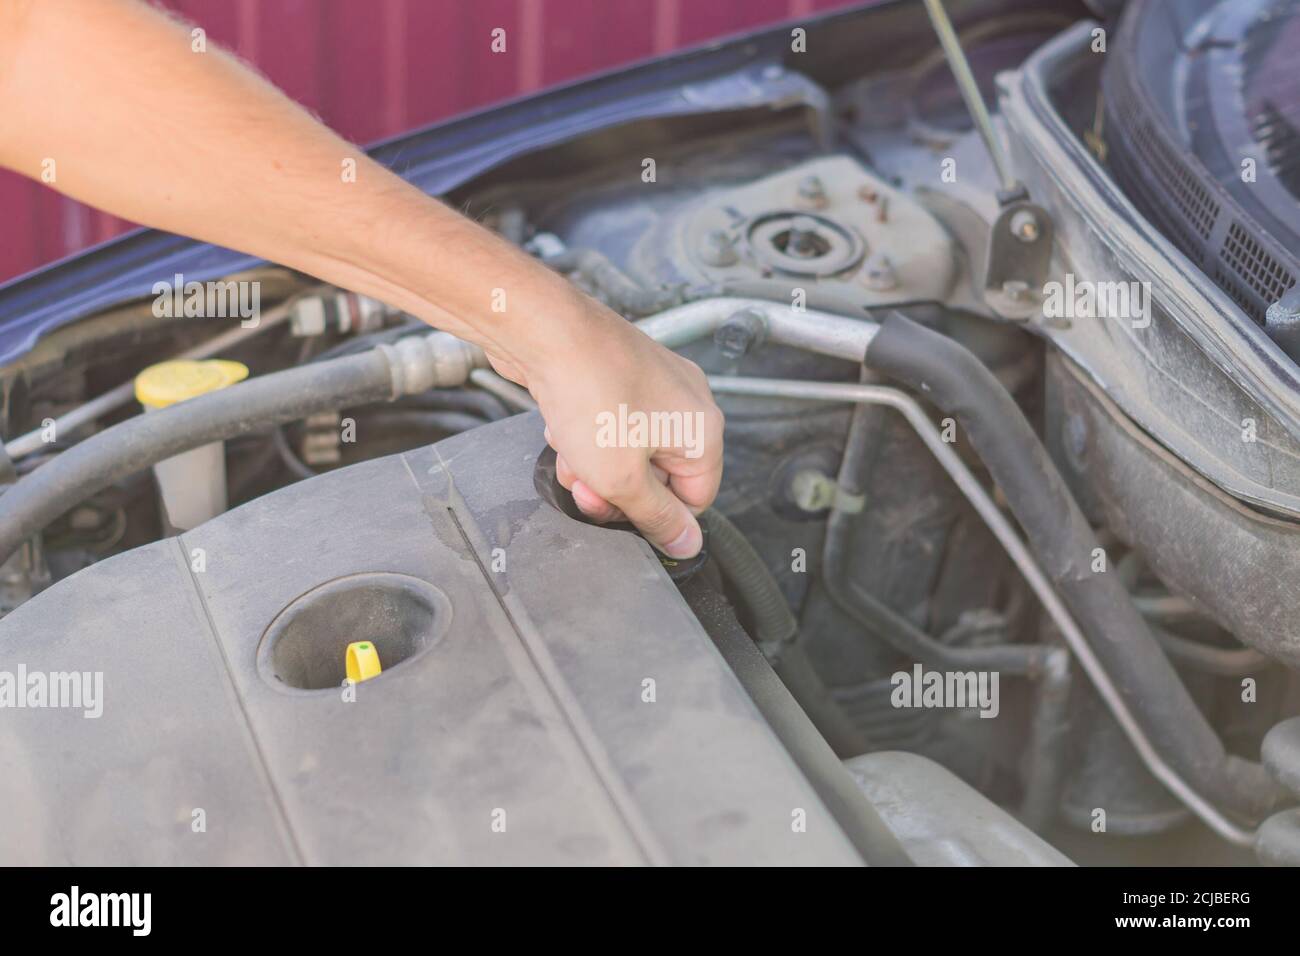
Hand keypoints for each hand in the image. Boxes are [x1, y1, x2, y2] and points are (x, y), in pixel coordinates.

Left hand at [491, 295, 722, 558]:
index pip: (696, 500)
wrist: (544, 330)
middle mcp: (686, 402)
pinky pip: (611, 423)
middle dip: (617, 489)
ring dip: (596, 464)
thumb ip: (656, 517)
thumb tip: (687, 544)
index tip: (618, 516)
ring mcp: (653, 383)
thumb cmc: (588, 392)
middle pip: (661, 475)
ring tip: (570, 454)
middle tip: (586, 488)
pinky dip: (587, 434)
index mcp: (702, 430)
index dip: (655, 516)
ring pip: (630, 450)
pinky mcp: (620, 372)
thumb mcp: (621, 478)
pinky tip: (562, 427)